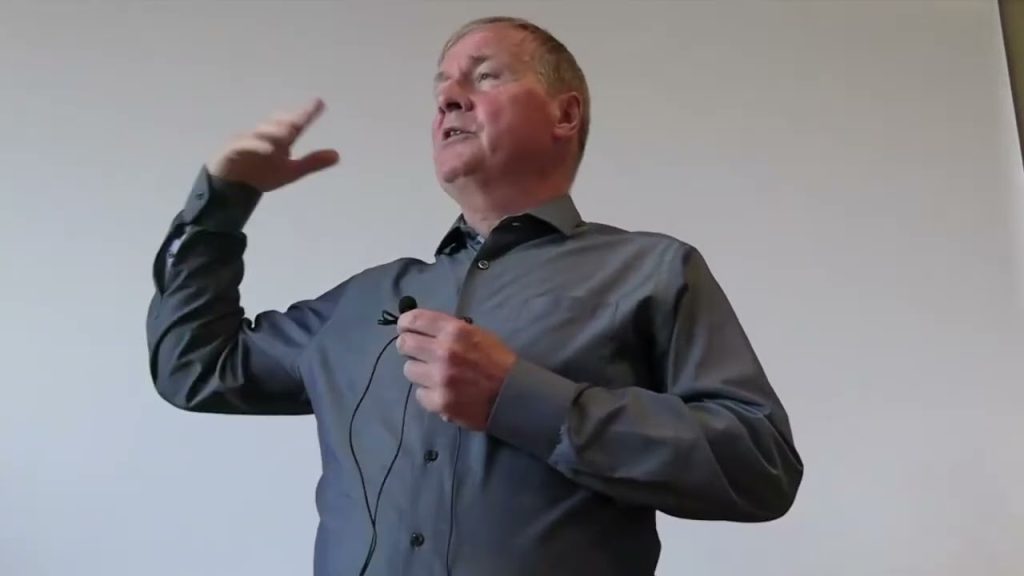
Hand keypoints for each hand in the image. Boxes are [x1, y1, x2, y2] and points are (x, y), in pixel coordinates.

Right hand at [206, 98, 339, 192]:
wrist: (232, 189)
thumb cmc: (260, 175)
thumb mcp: (290, 172)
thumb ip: (311, 163)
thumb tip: (337, 155)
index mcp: (279, 139)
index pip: (295, 124)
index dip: (306, 113)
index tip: (319, 103)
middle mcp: (263, 135)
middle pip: (276, 124)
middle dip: (287, 120)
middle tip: (301, 118)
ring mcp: (246, 140)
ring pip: (260, 132)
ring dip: (273, 131)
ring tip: (287, 133)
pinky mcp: (231, 150)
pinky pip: (243, 145)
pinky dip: (256, 145)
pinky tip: (268, 149)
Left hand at [397, 309, 516, 430]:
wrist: (514, 394)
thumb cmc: (496, 361)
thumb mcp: (476, 334)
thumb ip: (448, 330)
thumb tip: (420, 328)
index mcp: (454, 331)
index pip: (414, 320)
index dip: (405, 323)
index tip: (405, 328)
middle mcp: (443, 352)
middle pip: (404, 344)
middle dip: (409, 347)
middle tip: (418, 352)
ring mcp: (439, 379)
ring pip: (409, 370)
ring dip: (420, 372)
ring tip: (436, 375)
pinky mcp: (439, 402)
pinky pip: (419, 394)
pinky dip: (429, 393)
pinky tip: (444, 392)